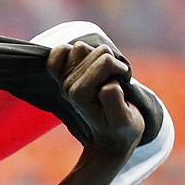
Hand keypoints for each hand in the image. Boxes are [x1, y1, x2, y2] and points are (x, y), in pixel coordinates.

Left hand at [47, 41, 144, 165]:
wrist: (110, 136)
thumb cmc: (120, 128)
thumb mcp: (123, 120)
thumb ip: (115, 102)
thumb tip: (108, 84)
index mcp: (79, 93)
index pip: (106, 62)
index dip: (120, 70)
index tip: (120, 86)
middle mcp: (67, 85)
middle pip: (98, 51)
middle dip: (112, 65)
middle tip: (113, 84)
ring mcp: (63, 80)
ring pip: (84, 47)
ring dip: (98, 59)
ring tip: (104, 78)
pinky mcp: (63, 75)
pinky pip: (60, 51)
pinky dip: (73, 52)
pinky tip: (85, 64)